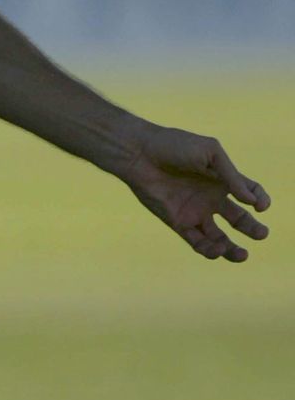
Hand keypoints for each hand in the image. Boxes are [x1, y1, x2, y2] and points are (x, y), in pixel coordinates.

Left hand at [116, 123, 271, 262]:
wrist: (139, 153)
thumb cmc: (173, 146)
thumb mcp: (210, 152)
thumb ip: (232, 176)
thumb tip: (252, 201)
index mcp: (221, 179)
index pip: (251, 193)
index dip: (261, 199)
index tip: (260, 206)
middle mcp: (210, 197)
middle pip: (240, 220)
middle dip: (253, 230)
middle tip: (261, 234)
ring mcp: (195, 211)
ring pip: (219, 239)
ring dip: (232, 250)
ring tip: (241, 254)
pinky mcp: (178, 222)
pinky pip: (198, 243)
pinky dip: (209, 250)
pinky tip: (216, 248)